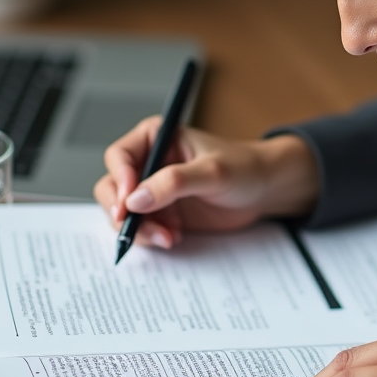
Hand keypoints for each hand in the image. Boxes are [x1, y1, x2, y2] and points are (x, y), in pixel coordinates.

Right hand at [93, 123, 318, 248]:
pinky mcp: (161, 212)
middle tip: (137, 229)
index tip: (128, 203)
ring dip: (138, 229)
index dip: (118, 180)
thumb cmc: (244, 168)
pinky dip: (150, 236)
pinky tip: (173, 238)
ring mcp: (152, 189)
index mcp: (155, 138)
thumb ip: (174, 182)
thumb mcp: (212, 172)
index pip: (119, 157)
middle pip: (111, 188)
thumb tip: (136, 199)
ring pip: (123, 212)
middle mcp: (148, 162)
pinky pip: (141, 227)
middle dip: (122, 212)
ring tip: (167, 237)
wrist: (264, 190)